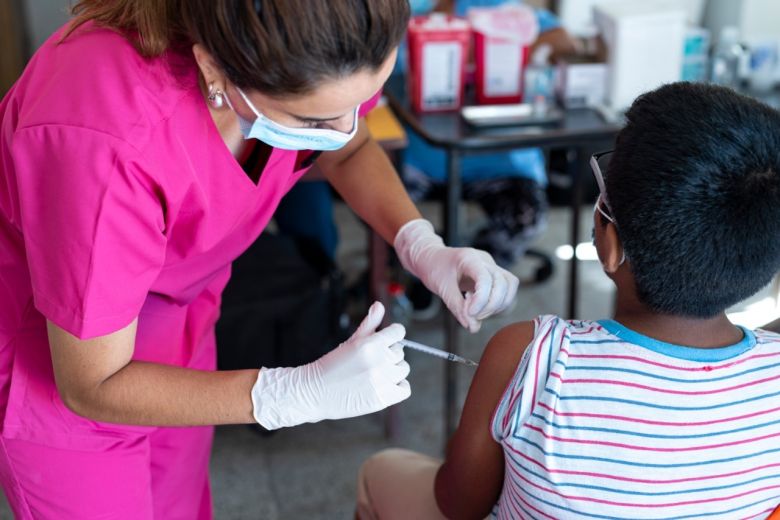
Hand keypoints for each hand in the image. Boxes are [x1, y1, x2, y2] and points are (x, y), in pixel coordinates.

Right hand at [251, 302, 410, 428]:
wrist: (315, 392)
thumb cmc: (333, 365)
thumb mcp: (351, 341)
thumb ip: (369, 324)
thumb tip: (379, 305)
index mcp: (371, 344)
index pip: (398, 332)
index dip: (392, 335)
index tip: (385, 341)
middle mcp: (379, 361)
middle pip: (400, 351)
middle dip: (388, 354)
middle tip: (371, 361)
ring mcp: (381, 381)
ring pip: (404, 369)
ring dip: (394, 370)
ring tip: (376, 373)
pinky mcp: (382, 398)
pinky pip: (405, 388)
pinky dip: (399, 386)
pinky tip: (386, 384)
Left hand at [394, 219, 518, 332]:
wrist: (432, 258)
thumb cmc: (435, 269)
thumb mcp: (442, 289)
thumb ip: (458, 308)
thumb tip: (473, 327)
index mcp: (469, 258)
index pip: (486, 279)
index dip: (481, 300)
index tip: (471, 314)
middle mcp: (485, 260)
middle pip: (505, 283)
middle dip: (491, 305)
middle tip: (473, 316)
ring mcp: (491, 266)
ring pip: (510, 285)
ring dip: (498, 305)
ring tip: (477, 312)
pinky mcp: (493, 274)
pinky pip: (506, 289)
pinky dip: (497, 303)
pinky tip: (480, 306)